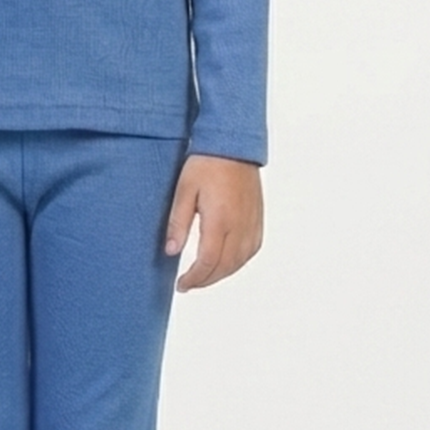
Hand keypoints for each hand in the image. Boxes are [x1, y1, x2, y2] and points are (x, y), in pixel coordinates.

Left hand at [165, 155, 263, 290]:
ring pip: (241, 261)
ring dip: (222, 274)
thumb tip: (172, 251)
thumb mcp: (184, 190)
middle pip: (225, 267)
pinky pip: (252, 249)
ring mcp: (252, 222)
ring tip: (204, 276)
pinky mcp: (258, 218)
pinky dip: (238, 262)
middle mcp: (240, 225)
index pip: (208, 262)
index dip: (194, 279)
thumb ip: (178, 223)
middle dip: (206, 280)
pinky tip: (226, 262)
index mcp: (220, 220)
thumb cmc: (206, 164)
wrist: (233, 144)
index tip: (181, 285)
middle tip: (189, 284)